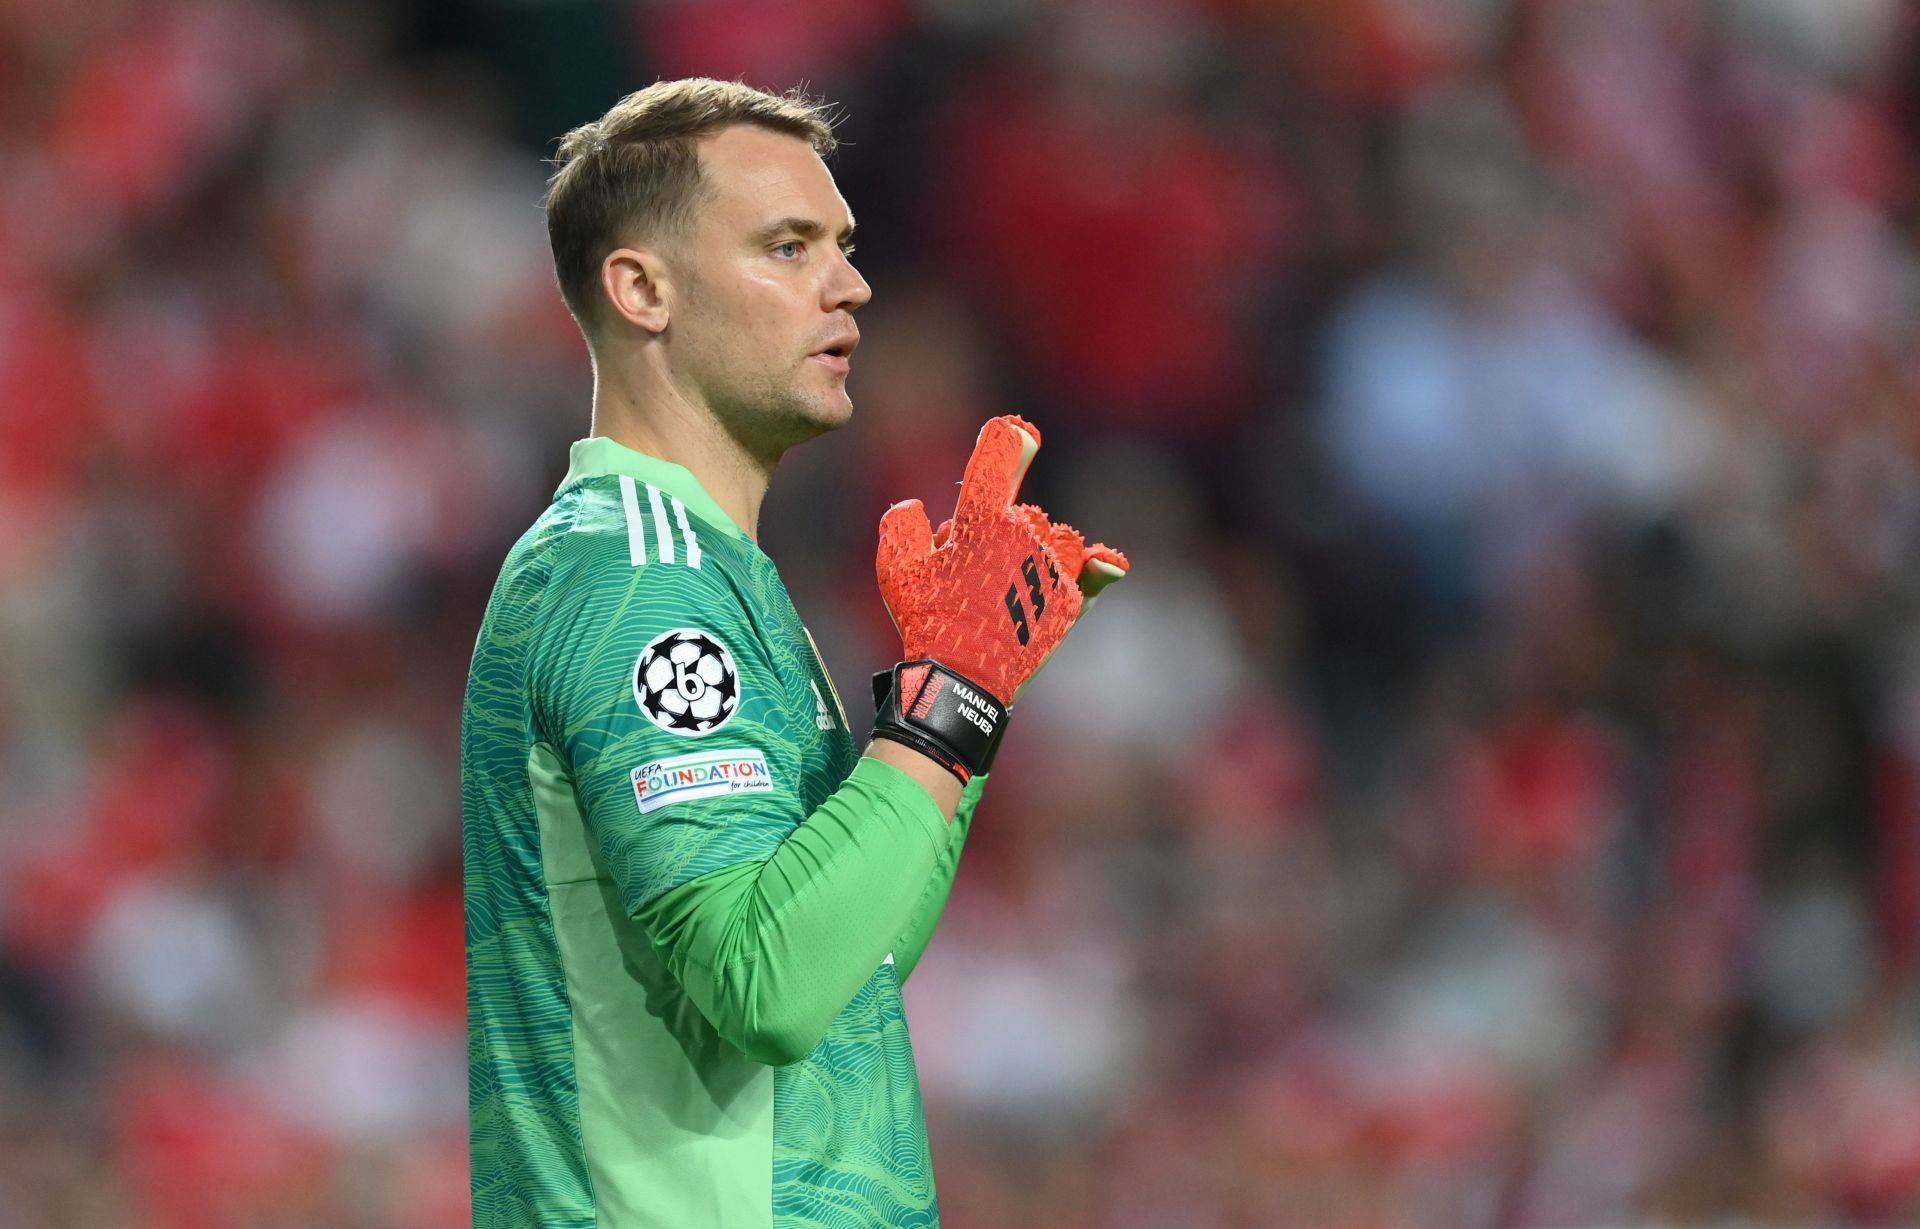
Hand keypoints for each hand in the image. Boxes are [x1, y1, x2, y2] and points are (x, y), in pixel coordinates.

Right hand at [876, 416, 1079, 705]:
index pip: (1000, 454)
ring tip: (1006, 585)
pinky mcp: (1072, 598)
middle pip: (1019, 511)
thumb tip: (916, 506)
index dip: (1008, 438)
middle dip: (998, 530)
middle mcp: (1025, 533)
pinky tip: (1097, 567)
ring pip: (1051, 537)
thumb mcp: (895, 569)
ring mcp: (1052, 566)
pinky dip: (1088, 567)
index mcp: (983, 517)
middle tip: (969, 571)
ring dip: (1034, 549)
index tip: (1019, 433)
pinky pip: (1087, 567)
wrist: (966, 681)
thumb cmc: (926, 620)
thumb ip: (902, 523)